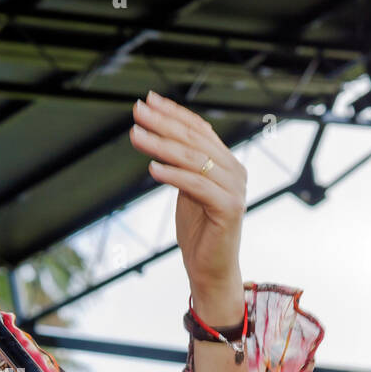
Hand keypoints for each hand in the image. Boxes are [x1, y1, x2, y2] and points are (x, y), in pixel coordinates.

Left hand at [129, 90, 246, 300]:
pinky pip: (198, 185)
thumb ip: (183, 167)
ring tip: (135, 136)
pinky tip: (152, 168)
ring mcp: (235, 189)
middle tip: (136, 110)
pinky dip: (174, 175)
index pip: (199, 129)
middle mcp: (235, 171)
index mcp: (226, 163)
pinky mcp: (230, 209)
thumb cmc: (199, 233)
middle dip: (163, 122)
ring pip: (194, 159)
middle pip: (195, 139)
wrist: (212, 271)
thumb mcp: (188, 192)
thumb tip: (159, 138)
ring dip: (161, 145)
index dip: (173, 112)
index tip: (147, 99)